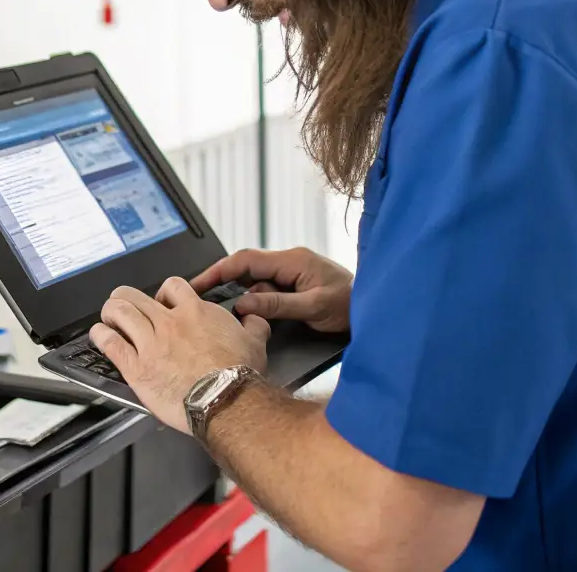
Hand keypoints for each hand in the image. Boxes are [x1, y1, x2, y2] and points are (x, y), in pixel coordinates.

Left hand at [89, 278, 269, 432]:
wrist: (226, 399)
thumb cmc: (239, 376)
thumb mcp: (255, 342)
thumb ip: (252, 325)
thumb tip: (254, 319)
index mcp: (196, 313)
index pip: (172, 286)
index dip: (163, 291)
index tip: (161, 300)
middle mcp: (170, 322)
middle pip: (136, 295)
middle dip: (126, 297)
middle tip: (124, 303)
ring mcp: (151, 343)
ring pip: (120, 312)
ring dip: (110, 311)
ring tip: (108, 315)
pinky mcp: (137, 366)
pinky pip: (111, 343)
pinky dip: (101, 335)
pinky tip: (98, 334)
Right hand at [190, 247, 352, 332]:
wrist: (377, 307)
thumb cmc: (350, 303)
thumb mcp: (313, 307)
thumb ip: (278, 305)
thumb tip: (244, 303)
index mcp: (292, 260)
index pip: (246, 260)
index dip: (219, 270)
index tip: (198, 283)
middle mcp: (289, 262)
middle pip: (246, 267)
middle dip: (222, 281)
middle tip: (200, 299)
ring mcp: (291, 273)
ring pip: (255, 281)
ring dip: (240, 295)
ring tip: (223, 314)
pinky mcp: (294, 284)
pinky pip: (267, 289)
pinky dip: (255, 301)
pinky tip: (250, 316)